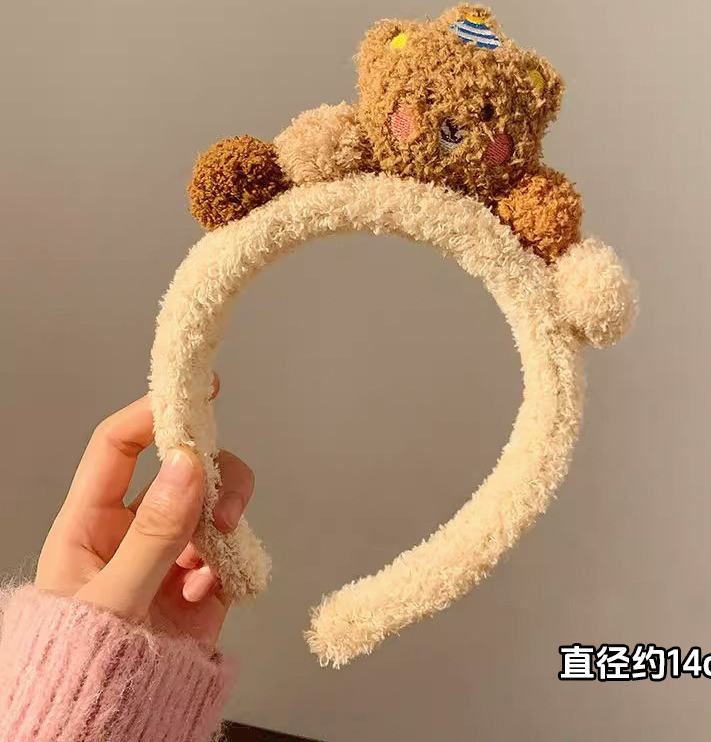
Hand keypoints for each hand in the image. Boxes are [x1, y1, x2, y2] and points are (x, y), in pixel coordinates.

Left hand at [35, 379, 253, 646]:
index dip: (153, 413)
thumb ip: (153, 534)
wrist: (110, 725)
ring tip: (225, 546)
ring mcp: (173, 552)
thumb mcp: (111, 599)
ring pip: (215, 501)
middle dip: (213, 473)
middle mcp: (135, 528)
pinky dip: (236, 561)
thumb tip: (188, 464)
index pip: (119, 447)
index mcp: (91, 522)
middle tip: (225, 498)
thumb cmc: (82, 665)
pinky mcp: (204, 580)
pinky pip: (232, 549)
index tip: (195, 393)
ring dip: (228, 514)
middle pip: (184, 466)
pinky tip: (218, 590)